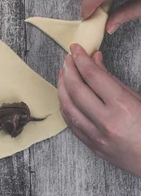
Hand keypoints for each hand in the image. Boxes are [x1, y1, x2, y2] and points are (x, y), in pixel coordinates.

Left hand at [58, 43, 140, 176]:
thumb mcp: (137, 98)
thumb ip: (112, 78)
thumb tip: (94, 58)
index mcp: (122, 106)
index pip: (93, 76)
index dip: (81, 58)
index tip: (75, 48)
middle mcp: (107, 122)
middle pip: (76, 90)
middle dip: (68, 70)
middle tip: (68, 59)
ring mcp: (98, 137)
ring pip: (68, 107)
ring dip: (62, 87)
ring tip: (63, 74)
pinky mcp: (93, 147)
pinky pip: (72, 124)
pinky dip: (65, 107)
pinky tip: (65, 96)